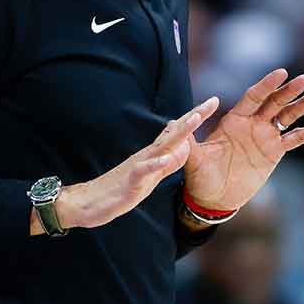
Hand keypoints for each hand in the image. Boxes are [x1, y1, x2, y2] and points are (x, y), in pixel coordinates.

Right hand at [34, 98, 217, 233]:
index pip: (179, 132)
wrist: (89, 202)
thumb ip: (168, 160)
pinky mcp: (130, 182)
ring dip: (179, 133)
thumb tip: (183, 143)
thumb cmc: (121, 188)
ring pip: (162, 147)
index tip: (214, 101)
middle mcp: (148, 155)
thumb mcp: (152, 175)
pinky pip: (143, 172)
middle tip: (213, 101)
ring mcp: (139, 167)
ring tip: (195, 120)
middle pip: (175, 133)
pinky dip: (155, 165)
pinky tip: (166, 158)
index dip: (196, 117)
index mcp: (154, 154)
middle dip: (194, 117)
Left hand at [183, 69, 303, 210]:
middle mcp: (252, 124)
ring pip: (288, 116)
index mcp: (234, 120)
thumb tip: (181, 121)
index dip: (267, 85)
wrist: (214, 198)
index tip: (282, 73)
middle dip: (289, 91)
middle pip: (275, 102)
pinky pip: (295, 138)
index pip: (254, 97)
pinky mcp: (275, 152)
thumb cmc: (200, 176)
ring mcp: (265, 137)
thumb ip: (189, 138)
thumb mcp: (192, 157)